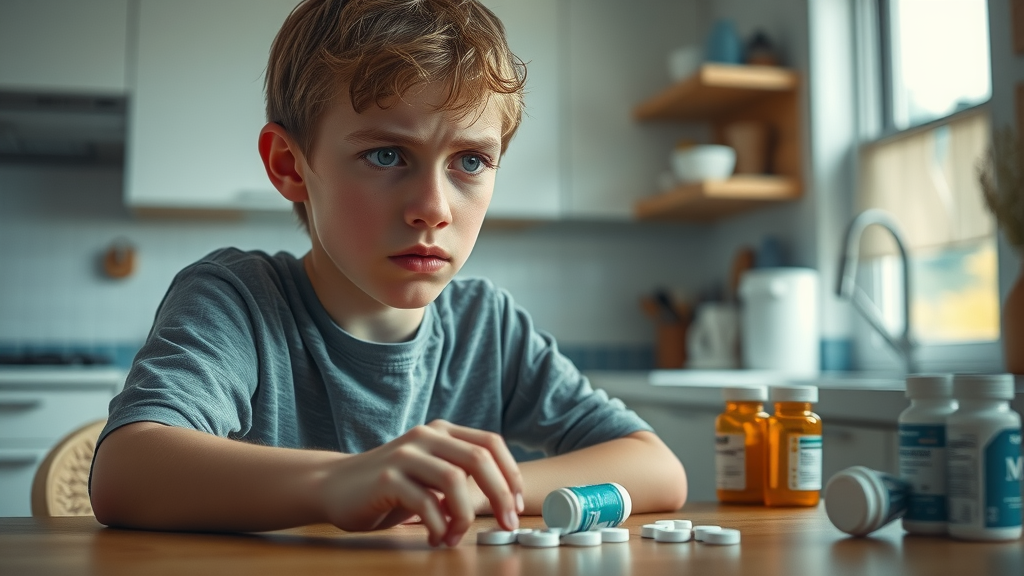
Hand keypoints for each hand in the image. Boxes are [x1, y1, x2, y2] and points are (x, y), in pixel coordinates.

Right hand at [316, 420, 523, 546]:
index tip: (517, 505)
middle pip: (479, 459)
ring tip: (457, 537)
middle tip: (507, 524)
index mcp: (442, 432)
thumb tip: (505, 500)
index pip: (490, 443)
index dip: (511, 474)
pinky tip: (437, 537)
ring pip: (455, 480)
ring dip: (465, 516)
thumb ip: (461, 476)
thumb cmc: (390, 486)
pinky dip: (439, 525)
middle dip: (501, 495)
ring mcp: (405, 454)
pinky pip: (426, 502)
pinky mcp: (387, 479)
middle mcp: (426, 436)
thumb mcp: (430, 473)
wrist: (334, 486)